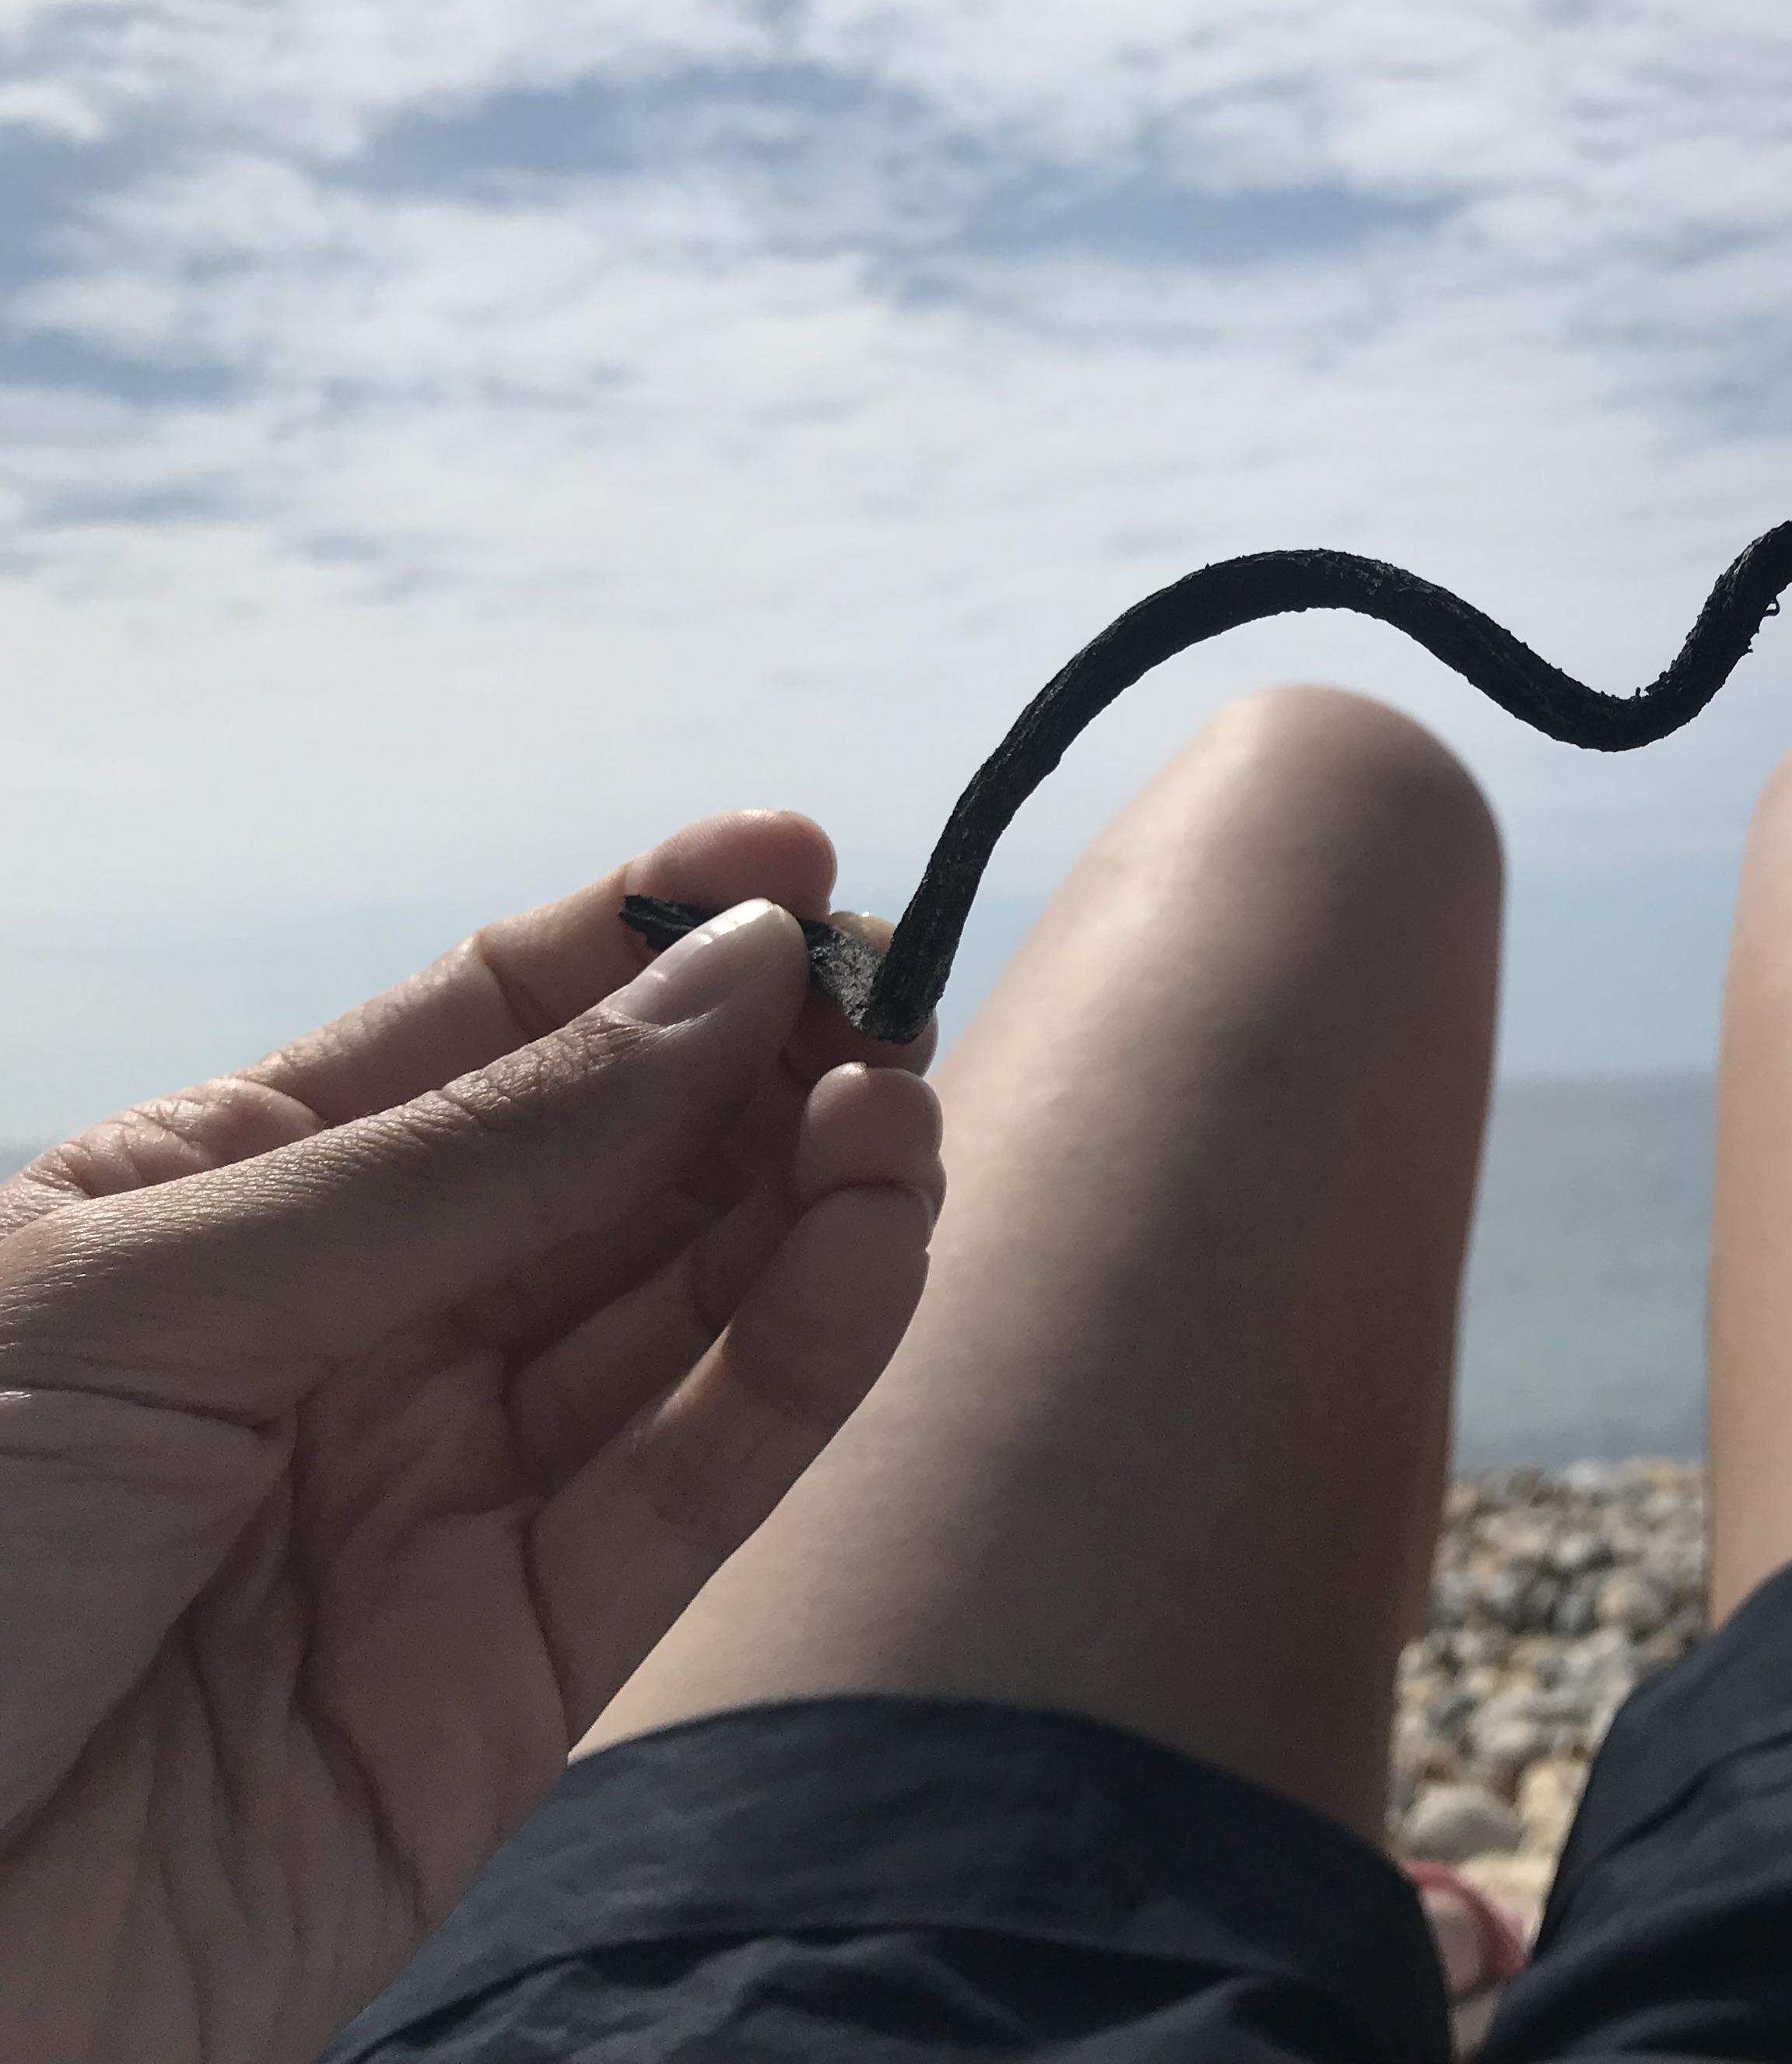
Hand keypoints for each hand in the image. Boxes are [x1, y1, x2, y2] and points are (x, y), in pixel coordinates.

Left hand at [0, 812, 942, 2063]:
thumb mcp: (160, 1290)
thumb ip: (475, 1154)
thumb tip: (727, 974)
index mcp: (235, 1204)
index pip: (484, 1029)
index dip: (645, 939)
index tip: (798, 858)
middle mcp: (364, 1333)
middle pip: (618, 1168)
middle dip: (761, 1067)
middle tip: (886, 1001)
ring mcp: (452, 1498)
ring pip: (686, 1317)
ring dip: (814, 1200)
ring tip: (900, 1111)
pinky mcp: (530, 1666)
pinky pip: (694, 1483)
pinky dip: (805, 1361)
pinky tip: (877, 1247)